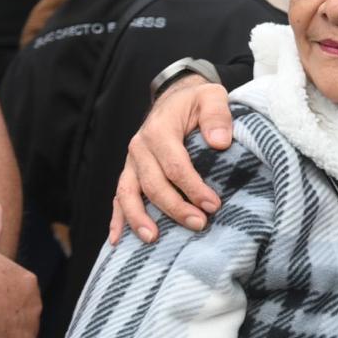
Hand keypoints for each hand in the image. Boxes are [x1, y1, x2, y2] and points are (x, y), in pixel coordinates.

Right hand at [109, 76, 231, 244]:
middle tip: (199, 224)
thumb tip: (220, 142)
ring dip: (139, 219)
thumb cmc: (197, 101)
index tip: (213, 205)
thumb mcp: (212, 97)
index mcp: (159, 130)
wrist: (175, 98)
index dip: (193, 187)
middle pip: (153, 184)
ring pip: (128, 194)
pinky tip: (116, 240)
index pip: (175, 165)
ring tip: (153, 239)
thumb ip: (218, 116)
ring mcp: (131, 162)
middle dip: (175, 208)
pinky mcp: (129, 172)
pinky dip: (117, 219)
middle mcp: (139, 148)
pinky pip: (118, 197)